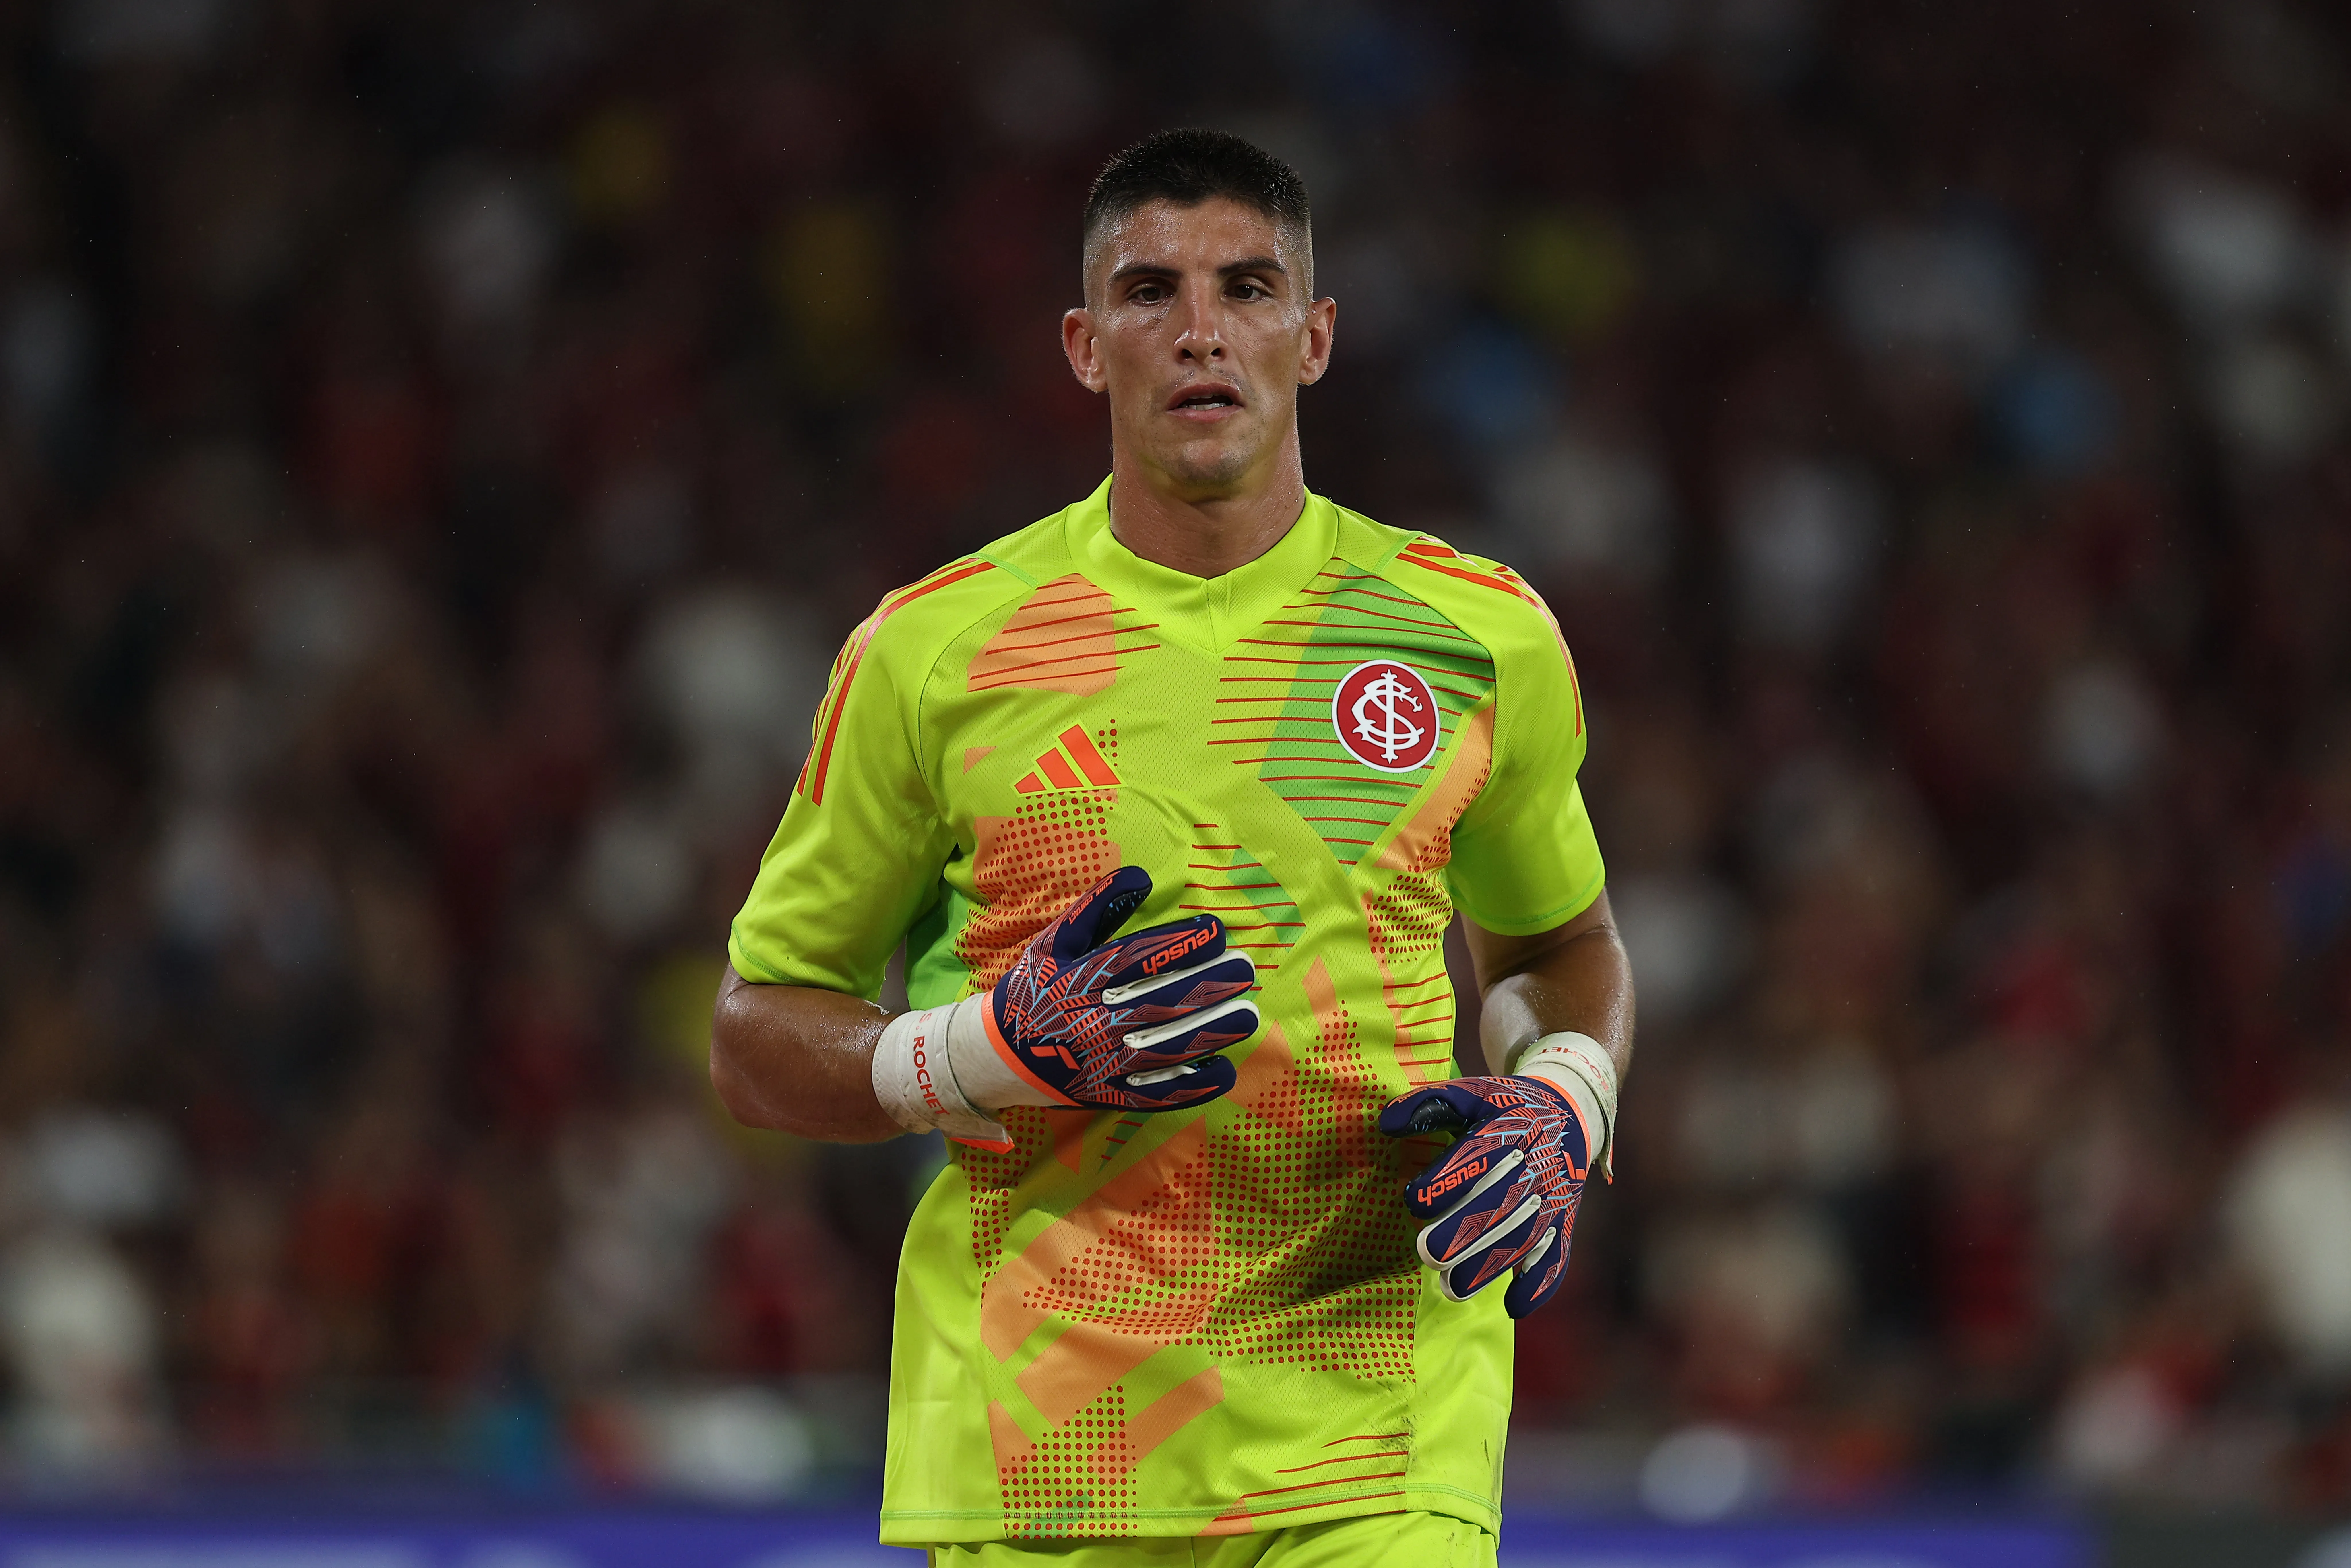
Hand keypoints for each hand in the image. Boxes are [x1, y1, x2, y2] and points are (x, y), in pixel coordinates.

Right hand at [984, 865, 1258, 1111]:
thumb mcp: (1055, 943)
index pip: (1139, 958)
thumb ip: (1096, 908)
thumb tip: (1140, 876)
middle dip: (1207, 986)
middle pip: (1160, 1002)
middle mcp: (1095, 1021)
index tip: (1217, 931)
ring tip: (1248, 1015)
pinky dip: (1192, 1086)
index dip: (1180, 944)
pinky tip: (1224, 1071)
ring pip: (1166, 1048)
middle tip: (1246, 970)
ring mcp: (1103, 1063)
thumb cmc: (1035, 989)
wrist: (998, 1055)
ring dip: (1211, 1032)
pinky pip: (1156, 1095)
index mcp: (1081, 980)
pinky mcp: (1109, 1095)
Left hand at [1377, 1074, 1592, 1318]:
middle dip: (1464, 1232)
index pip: (1480, 1155)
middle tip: (1428, 1253)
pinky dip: (1539, 1284)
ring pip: (1523, 1239)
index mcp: (1509, 1129)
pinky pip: (1557, 1257)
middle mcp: (1534, 1166)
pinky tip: (1513, 1306)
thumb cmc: (1507, 1107)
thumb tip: (1385, 1123)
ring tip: (1451, 1287)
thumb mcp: (1473, 1093)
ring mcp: (1552, 1198)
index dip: (1447, 1179)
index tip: (1413, 1199)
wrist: (1569, 1116)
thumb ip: (1429, 1103)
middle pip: (1501, 1204)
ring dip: (1489, 1266)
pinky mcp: (1565, 1223)